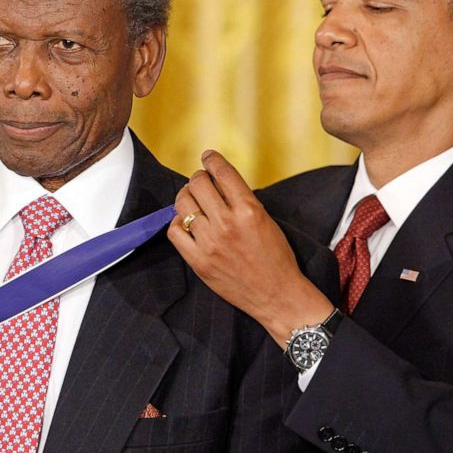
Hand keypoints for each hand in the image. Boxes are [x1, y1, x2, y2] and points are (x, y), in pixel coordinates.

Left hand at [167, 150, 333, 347]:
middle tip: (200, 181)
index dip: (212, 160)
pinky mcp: (198, 261)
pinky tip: (186, 222)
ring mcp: (210, 243)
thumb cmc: (276, 258)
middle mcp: (227, 224)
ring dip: (185, 196)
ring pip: (183, 204)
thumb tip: (219, 183)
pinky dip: (178, 222)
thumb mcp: (266, 220)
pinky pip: (175, 231)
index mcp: (249, 210)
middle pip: (198, 184)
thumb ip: (242, 201)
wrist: (277, 295)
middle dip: (198, 178)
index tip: (208, 156)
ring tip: (191, 199)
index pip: (222, 173)